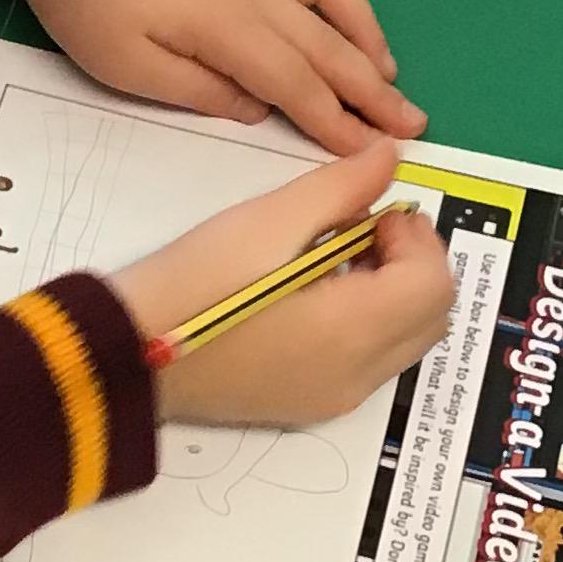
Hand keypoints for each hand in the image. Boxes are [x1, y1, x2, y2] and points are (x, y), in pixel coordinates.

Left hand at [0, 0, 425, 153]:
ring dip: (364, 29)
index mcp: (232, 28)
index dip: (339, 121)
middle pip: (327, 43)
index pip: (299, 84)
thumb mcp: (133, 71)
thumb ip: (204, 92)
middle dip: (373, 87)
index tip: (375, 152)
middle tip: (415, 120)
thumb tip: (263, 106)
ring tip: (388, 66)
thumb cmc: (87, 7)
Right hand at [114, 137, 455, 427]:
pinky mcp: (313, 406)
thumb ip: (340, 187)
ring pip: (407, 341)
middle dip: (413, 265)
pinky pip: (372, 362)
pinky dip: (368, 323)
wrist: (129, 353)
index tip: (370, 211)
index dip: (415, 236)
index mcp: (352, 329)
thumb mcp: (267, 221)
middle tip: (360, 229)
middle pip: (432, 317)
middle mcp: (358, 374)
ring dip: (393, 293)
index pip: (433, 283)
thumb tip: (390, 155)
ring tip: (332, 259)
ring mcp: (337, 397)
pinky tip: (313, 295)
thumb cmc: (195, 283)